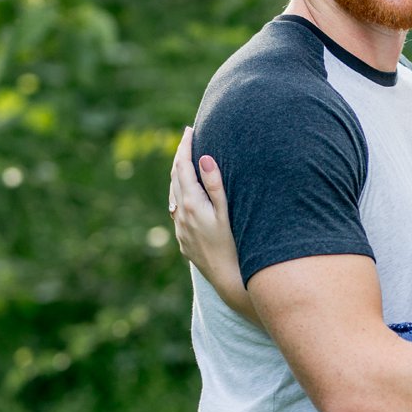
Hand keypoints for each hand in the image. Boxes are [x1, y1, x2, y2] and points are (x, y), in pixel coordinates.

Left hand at [171, 127, 256, 321]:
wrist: (230, 280)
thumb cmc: (236, 245)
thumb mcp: (229, 212)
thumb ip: (216, 185)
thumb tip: (205, 158)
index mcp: (191, 203)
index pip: (182, 167)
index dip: (185, 146)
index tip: (189, 130)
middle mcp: (180, 214)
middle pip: (175, 177)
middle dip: (180, 156)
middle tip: (187, 138)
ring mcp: (180, 228)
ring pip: (174, 194)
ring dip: (179, 176)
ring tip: (187, 162)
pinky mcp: (184, 240)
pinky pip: (178, 210)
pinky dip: (181, 194)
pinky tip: (189, 195)